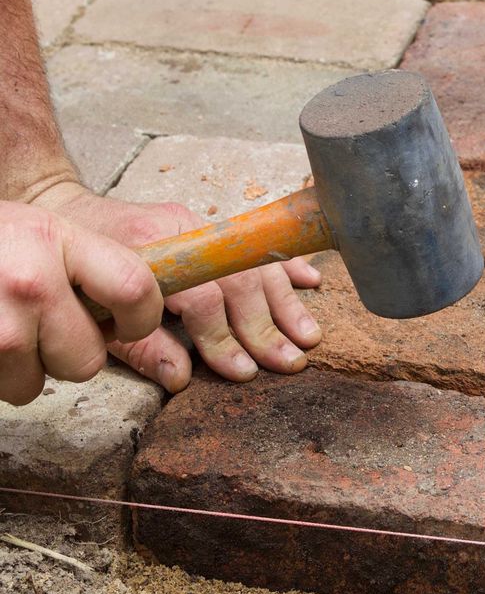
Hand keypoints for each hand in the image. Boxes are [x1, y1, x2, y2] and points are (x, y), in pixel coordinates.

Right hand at [0, 201, 162, 404]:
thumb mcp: (49, 234)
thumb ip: (103, 270)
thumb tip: (170, 331)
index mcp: (58, 239)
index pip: (136, 290)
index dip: (141, 319)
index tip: (130, 322)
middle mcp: (27, 279)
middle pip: (88, 359)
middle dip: (75, 351)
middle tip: (50, 322)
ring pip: (43, 382)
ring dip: (32, 366)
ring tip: (12, 326)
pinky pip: (9, 389)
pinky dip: (3, 373)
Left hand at [31, 182, 322, 392]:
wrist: (64, 215)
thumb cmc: (78, 268)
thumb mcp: (95, 312)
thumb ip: (138, 346)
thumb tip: (180, 379)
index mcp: (152, 249)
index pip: (201, 295)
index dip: (222, 336)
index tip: (241, 370)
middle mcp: (184, 231)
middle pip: (239, 280)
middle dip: (267, 326)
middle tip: (289, 361)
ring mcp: (202, 226)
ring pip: (256, 263)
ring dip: (287, 302)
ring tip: (308, 336)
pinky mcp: (212, 227)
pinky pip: (259, 245)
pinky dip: (286, 265)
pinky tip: (312, 282)